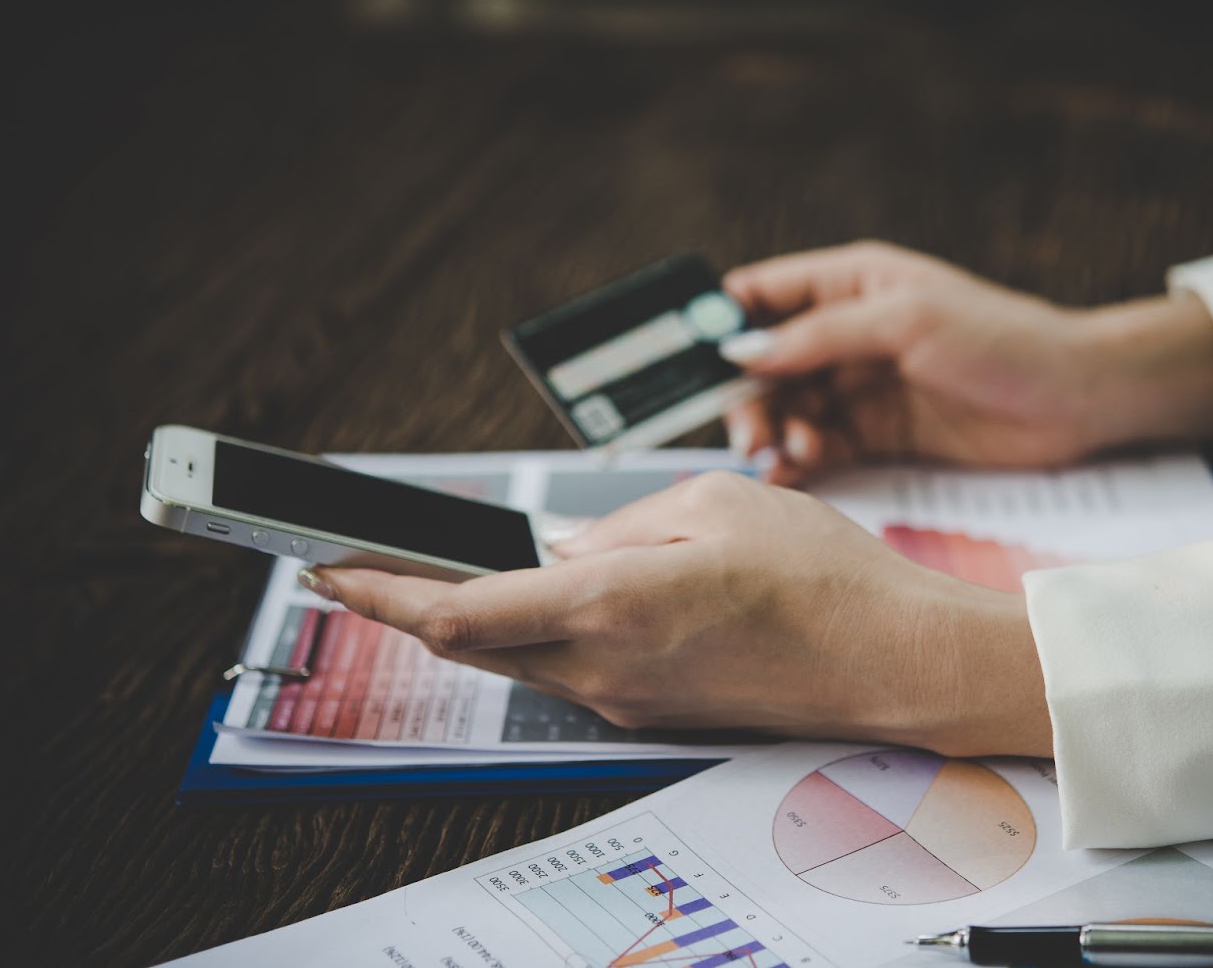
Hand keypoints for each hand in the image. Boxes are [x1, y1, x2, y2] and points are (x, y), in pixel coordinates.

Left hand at [300, 471, 1050, 756]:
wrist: (890, 662)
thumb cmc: (819, 576)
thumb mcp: (713, 505)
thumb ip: (619, 526)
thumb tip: (569, 547)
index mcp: (609, 605)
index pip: (459, 612)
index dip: (378, 593)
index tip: (322, 565)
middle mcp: (602, 667)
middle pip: (471, 642)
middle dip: (404, 604)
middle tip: (356, 562)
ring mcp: (624, 698)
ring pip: (516, 655)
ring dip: (471, 617)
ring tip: (435, 572)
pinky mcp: (649, 708)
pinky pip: (566, 667)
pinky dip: (531, 632)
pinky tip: (537, 597)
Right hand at [721, 240, 1212, 483]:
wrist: (1079, 399)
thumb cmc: (1003, 340)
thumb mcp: (906, 321)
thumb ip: (820, 336)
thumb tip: (741, 350)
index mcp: (850, 283)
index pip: (761, 294)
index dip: (717, 322)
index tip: (682, 360)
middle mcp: (846, 332)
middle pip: (764, 363)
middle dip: (745, 396)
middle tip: (749, 434)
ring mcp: (861, 386)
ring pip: (786, 408)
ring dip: (773, 432)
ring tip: (784, 455)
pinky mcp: (878, 434)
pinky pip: (818, 445)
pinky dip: (799, 459)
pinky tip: (795, 470)